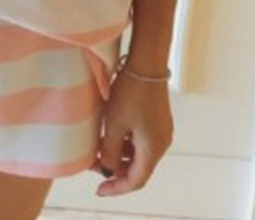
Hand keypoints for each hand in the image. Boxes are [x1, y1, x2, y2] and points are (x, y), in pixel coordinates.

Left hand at [88, 68, 173, 195]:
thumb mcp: (114, 123)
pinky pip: (141, 140)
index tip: (99, 190)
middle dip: (115, 169)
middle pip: (138, 167)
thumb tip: (106, 169)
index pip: (136, 180)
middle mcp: (161, 143)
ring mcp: (161, 131)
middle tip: (92, 163)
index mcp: (153, 149)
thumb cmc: (130, 93)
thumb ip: (109, 150)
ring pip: (138, 153)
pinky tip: (110, 135)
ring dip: (119, 155)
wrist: (146, 64)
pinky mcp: (157, 119)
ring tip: (98, 149)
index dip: (116, 188)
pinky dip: (125, 143)